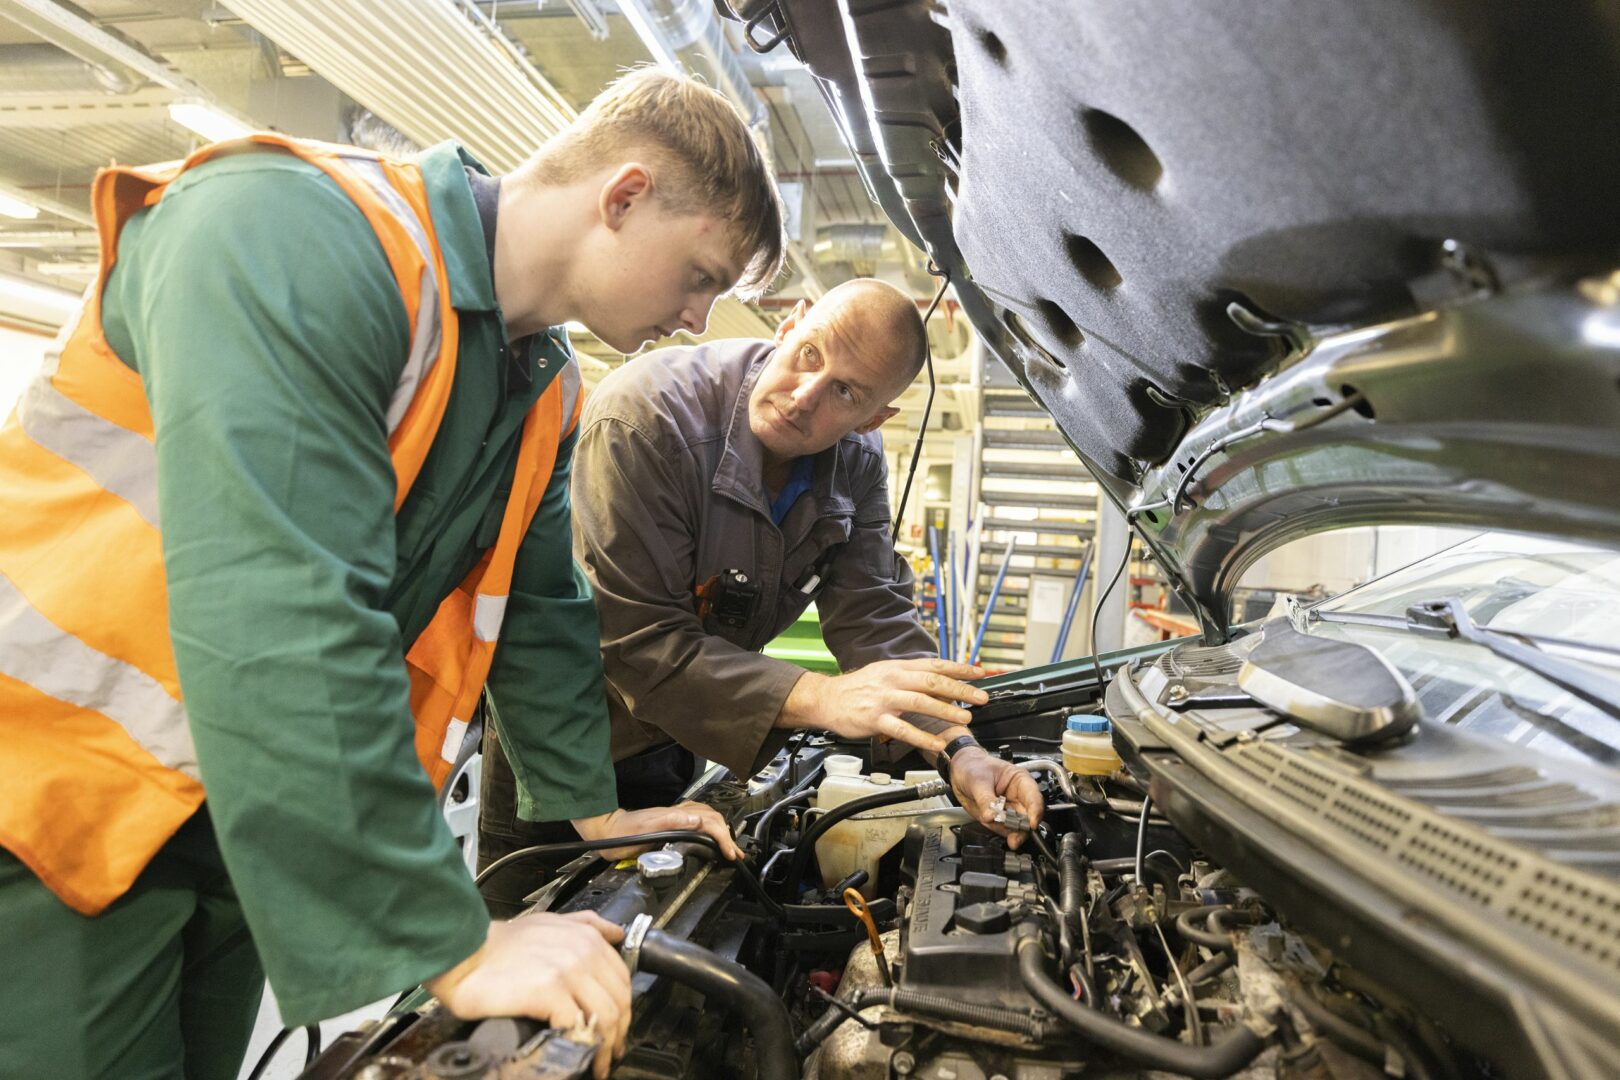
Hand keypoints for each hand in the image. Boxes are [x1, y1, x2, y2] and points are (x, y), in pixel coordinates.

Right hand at [427, 913, 629, 1078]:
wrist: (463, 951)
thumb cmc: (498, 943)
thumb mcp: (549, 922)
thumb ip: (585, 925)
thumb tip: (616, 933)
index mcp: (586, 938)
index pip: (622, 979)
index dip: (624, 1010)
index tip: (618, 1029)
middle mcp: (583, 952)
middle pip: (619, 1001)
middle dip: (619, 1034)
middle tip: (611, 1054)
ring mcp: (568, 971)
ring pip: (605, 1016)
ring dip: (605, 1047)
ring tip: (597, 1065)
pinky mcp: (549, 991)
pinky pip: (578, 1025)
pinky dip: (582, 1046)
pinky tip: (579, 1058)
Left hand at [572, 801, 743, 860]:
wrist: (607, 831)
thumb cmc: (623, 833)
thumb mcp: (646, 829)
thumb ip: (671, 822)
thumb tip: (697, 820)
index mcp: (676, 816)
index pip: (709, 824)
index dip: (722, 838)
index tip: (729, 853)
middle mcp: (678, 814)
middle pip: (712, 818)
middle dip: (727, 835)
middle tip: (734, 852)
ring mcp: (674, 816)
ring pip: (707, 817)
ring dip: (720, 830)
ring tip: (728, 844)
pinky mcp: (670, 821)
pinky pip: (697, 819)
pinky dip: (710, 826)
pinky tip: (709, 833)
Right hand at [780, 659, 988, 752]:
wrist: (826, 698)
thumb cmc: (859, 688)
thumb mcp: (886, 674)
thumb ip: (912, 678)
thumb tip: (942, 684)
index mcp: (898, 667)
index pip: (934, 664)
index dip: (959, 668)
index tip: (980, 673)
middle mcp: (893, 680)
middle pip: (932, 681)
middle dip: (960, 689)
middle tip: (981, 697)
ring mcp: (883, 699)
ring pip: (920, 703)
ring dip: (945, 710)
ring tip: (965, 718)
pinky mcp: (875, 719)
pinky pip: (902, 729)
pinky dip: (922, 736)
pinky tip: (936, 743)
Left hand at [948, 748, 1044, 849]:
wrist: (959, 772)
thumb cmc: (973, 766)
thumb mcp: (978, 780)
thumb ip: (986, 800)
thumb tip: (992, 816)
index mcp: (1020, 780)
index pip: (1034, 797)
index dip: (1035, 811)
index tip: (1032, 824)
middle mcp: (1018, 796)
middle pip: (1029, 816)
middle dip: (1022, 828)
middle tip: (1015, 838)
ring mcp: (1009, 809)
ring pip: (1017, 827)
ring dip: (1011, 832)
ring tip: (1002, 833)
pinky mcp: (1000, 818)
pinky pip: (1004, 830)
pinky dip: (999, 831)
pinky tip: (991, 825)